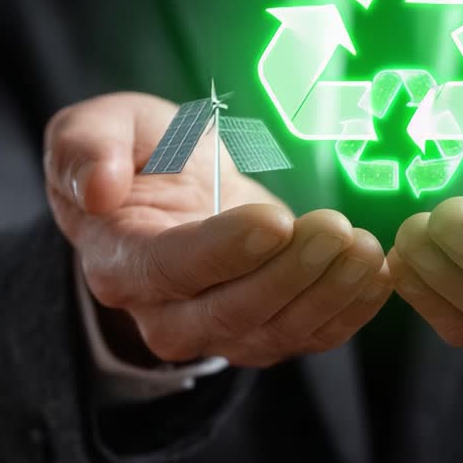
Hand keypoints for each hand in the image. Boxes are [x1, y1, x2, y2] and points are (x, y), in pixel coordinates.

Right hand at [44, 92, 390, 367]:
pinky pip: (310, 336)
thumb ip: (84, 149)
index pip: (170, 269)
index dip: (224, 250)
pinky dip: (350, 311)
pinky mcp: (266, 330)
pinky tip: (378, 272)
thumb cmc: (132, 153)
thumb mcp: (94, 127)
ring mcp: (218, 330)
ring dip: (329, 294)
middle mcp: (164, 314)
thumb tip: (98, 187)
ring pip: (276, 332)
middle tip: (336, 229)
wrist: (166, 188)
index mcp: (120, 261)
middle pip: (230, 313)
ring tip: (366, 248)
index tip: (274, 219)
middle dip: (290, 274)